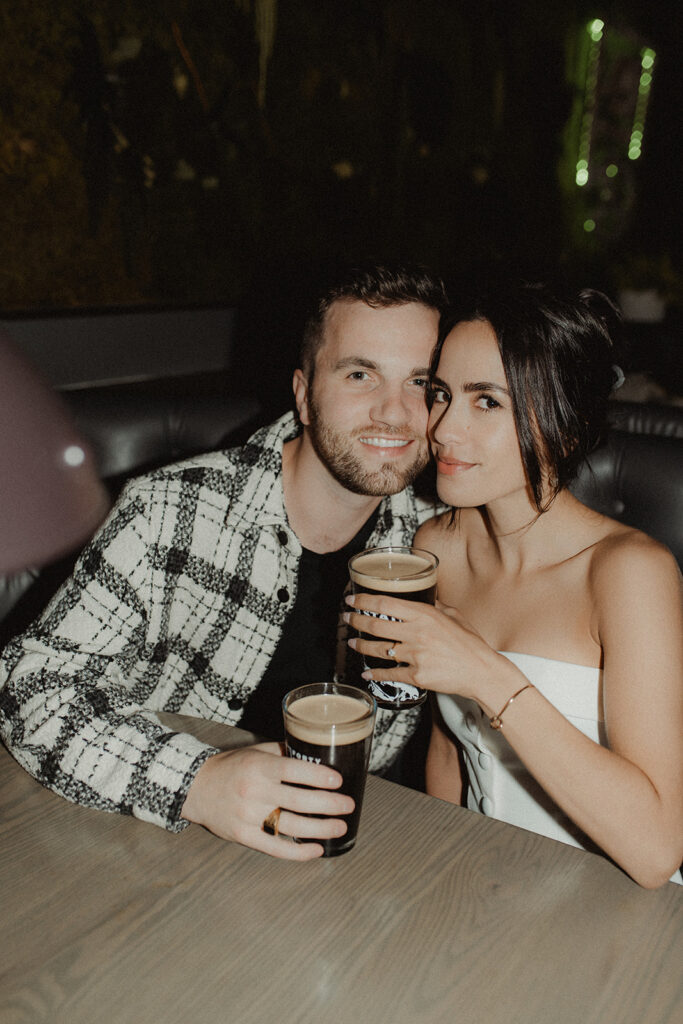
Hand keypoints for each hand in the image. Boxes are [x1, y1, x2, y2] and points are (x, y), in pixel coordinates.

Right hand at [181, 742, 354, 859]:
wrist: (196, 788)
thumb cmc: (230, 767)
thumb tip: (315, 753)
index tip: (338, 781)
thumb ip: (283, 753)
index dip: (318, 777)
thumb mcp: (255, 752)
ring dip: (320, 828)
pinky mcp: (244, 836)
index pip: (294, 771)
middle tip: (348, 805)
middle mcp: (254, 792)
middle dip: (328, 804)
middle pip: (298, 801)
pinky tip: (316, 849)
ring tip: (340, 827)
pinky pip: (275, 847)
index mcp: (259, 767)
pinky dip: (297, 851)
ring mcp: (248, 816)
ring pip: (291, 826)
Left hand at [344, 593, 507, 708]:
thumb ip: (436, 606)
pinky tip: (367, 673)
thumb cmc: (470, 643)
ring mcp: (416, 655)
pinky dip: (375, 674)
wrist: (482, 671)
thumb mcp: (454, 616)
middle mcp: (416, 633)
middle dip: (355, 621)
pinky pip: (390, 674)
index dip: (363, 601)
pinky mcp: (417, 676)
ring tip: (352, 643)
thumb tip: (426, 596)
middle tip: (346, 619)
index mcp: (424, 614)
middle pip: (375, 625)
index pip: (385, 603)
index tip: (351, 600)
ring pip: (378, 649)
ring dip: (361, 646)